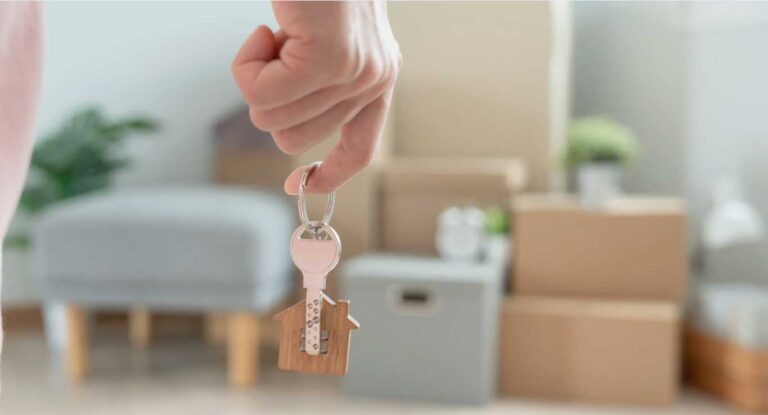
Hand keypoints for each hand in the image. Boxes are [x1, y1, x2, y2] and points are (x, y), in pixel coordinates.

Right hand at [232, 1, 400, 193]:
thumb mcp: (328, 39)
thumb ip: (320, 81)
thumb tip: (283, 123)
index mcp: (378, 78)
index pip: (360, 149)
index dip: (329, 175)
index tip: (297, 184)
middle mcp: (374, 80)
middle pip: (293, 139)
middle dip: (267, 101)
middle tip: (275, 52)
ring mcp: (354, 73)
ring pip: (271, 119)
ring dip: (254, 77)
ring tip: (275, 33)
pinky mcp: (327, 60)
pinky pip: (260, 93)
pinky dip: (246, 62)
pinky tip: (267, 28)